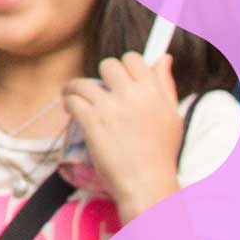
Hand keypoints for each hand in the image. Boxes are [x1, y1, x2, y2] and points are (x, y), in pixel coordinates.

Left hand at [65, 52, 185, 219]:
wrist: (146, 182)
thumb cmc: (160, 153)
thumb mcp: (171, 116)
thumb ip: (165, 84)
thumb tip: (162, 57)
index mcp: (154, 92)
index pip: (133, 59)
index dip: (123, 66)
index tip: (117, 80)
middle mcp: (133, 95)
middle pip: (108, 65)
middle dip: (100, 77)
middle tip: (97, 92)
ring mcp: (110, 107)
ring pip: (83, 82)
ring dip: (75, 89)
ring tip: (74, 98)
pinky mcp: (92, 120)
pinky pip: (72, 99)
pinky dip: (67, 103)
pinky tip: (70, 110)